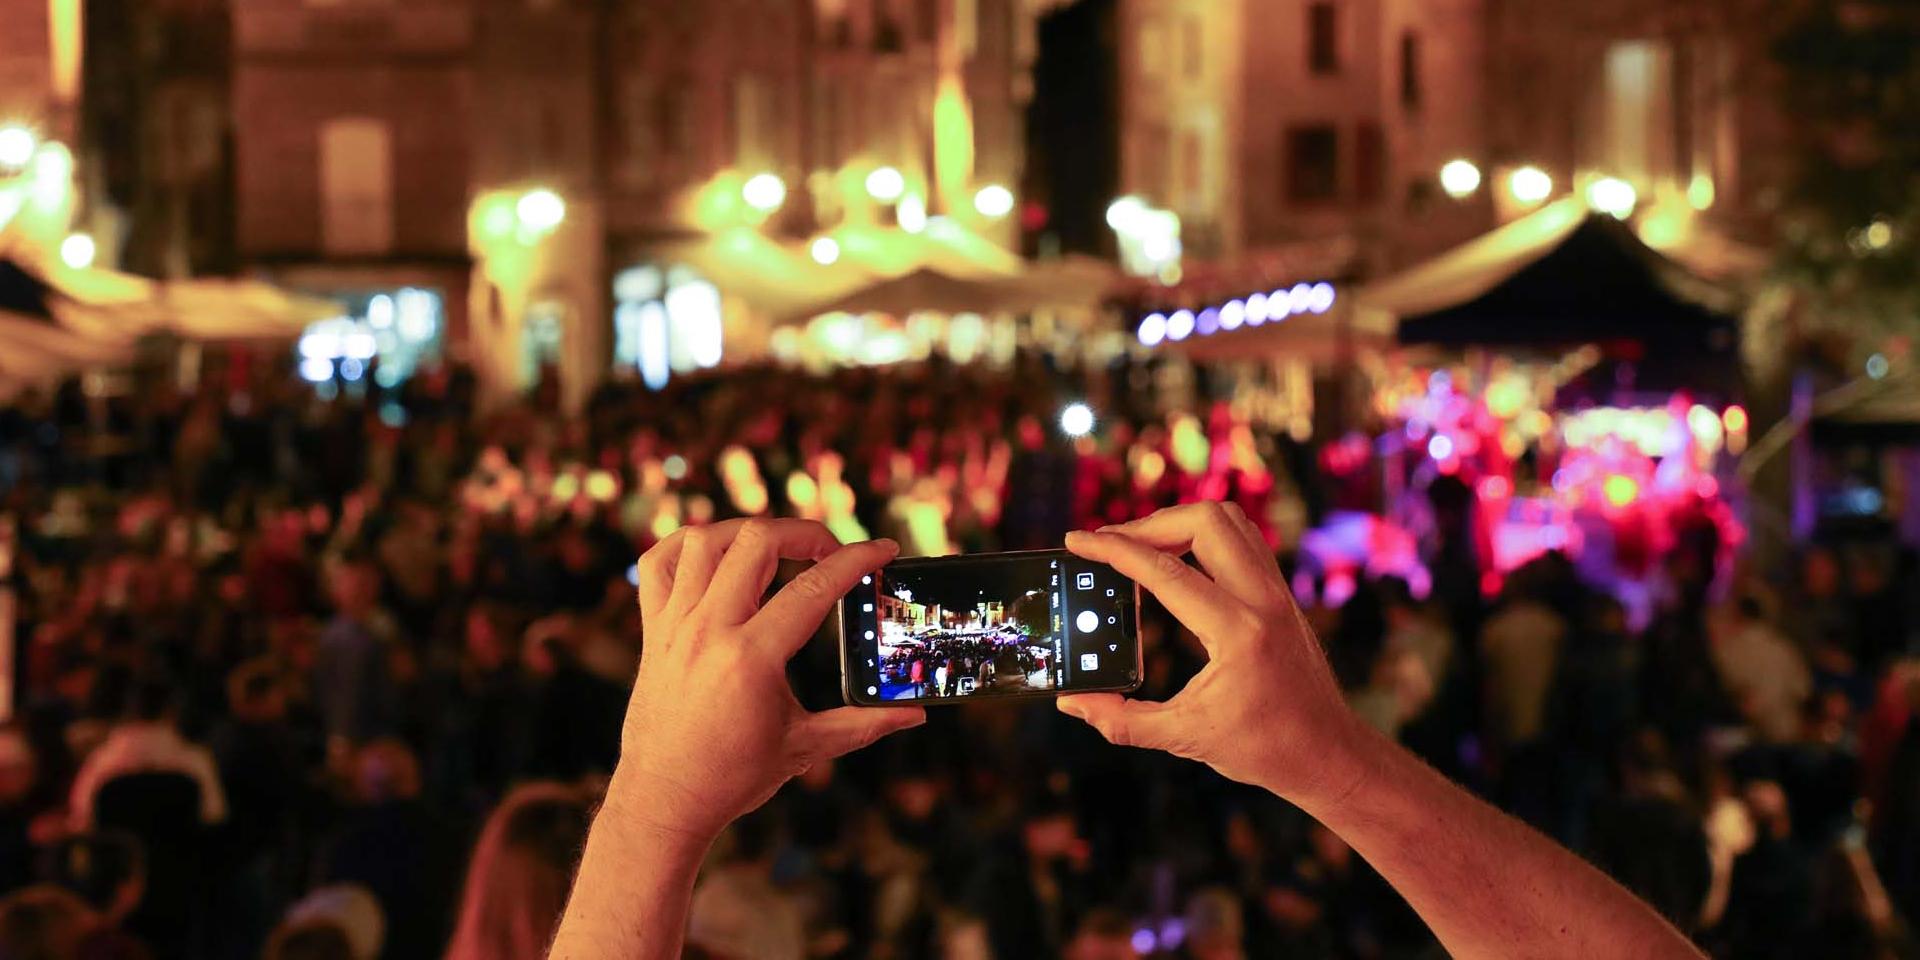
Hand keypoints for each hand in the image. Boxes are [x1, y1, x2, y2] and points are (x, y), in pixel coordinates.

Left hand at [614, 518, 923, 842]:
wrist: (664, 800)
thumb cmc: (733, 778)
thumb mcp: (805, 747)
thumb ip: (864, 724)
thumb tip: (915, 715)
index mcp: (751, 659)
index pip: (813, 588)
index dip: (856, 560)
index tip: (884, 550)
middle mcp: (708, 631)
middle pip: (757, 542)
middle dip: (805, 534)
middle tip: (832, 551)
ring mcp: (675, 626)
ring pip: (706, 541)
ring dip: (749, 533)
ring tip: (780, 549)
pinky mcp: (654, 630)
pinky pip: (659, 563)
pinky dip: (687, 545)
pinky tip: (718, 554)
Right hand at [1058, 503, 1359, 803]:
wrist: (1327, 753)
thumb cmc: (1265, 748)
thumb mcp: (1185, 738)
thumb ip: (1122, 721)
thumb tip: (1073, 702)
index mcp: (1238, 633)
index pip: (1165, 572)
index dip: (1114, 551)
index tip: (1078, 541)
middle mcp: (1263, 601)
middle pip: (1203, 521)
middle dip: (1147, 525)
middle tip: (1110, 546)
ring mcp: (1277, 592)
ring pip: (1228, 520)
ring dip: (1178, 522)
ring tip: (1141, 548)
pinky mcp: (1281, 593)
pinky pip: (1242, 539)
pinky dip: (1204, 535)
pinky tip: (1178, 560)